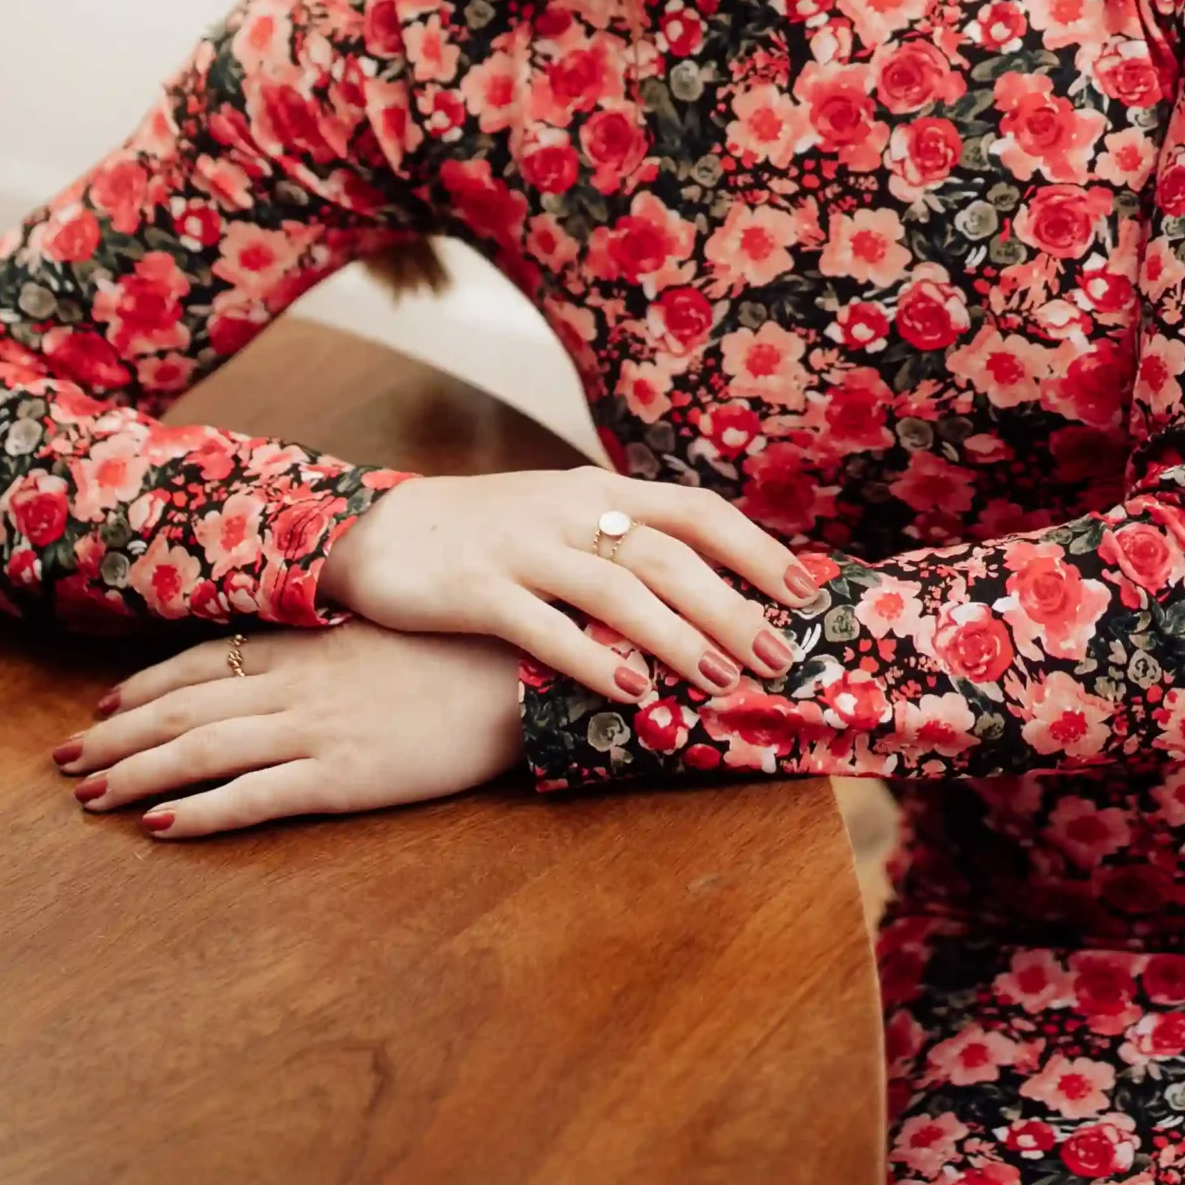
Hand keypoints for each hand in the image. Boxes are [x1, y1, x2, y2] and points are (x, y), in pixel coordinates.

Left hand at [50, 623, 525, 838]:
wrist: (521, 668)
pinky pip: (257, 797)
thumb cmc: (464, 644)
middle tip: (63, 762)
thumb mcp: (391, 627)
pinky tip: (161, 827)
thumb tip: (306, 635)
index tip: (101, 708)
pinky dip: (203, 812)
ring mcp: (317, 730)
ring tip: (88, 797)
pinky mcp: (344, 777)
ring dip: (137, 774)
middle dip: (117, 736)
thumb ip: (338, 634)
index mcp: (307, 646)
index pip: (202, 663)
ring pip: (202, 752)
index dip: (145, 688)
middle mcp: (297, 685)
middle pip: (183, 709)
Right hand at [322, 464, 818, 707]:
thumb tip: (709, 581)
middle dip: (732, 607)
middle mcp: (569, 511)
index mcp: (598, 490)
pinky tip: (631, 693)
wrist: (376, 530)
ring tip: (722, 679)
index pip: (696, 511)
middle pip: (670, 556)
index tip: (807, 592)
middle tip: (779, 656)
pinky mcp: (478, 589)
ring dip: (677, 637)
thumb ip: (624, 536)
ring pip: (618, 590)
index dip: (756, 550)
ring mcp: (523, 548)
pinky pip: (546, 627)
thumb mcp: (561, 515)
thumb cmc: (485, 533)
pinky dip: (593, 660)